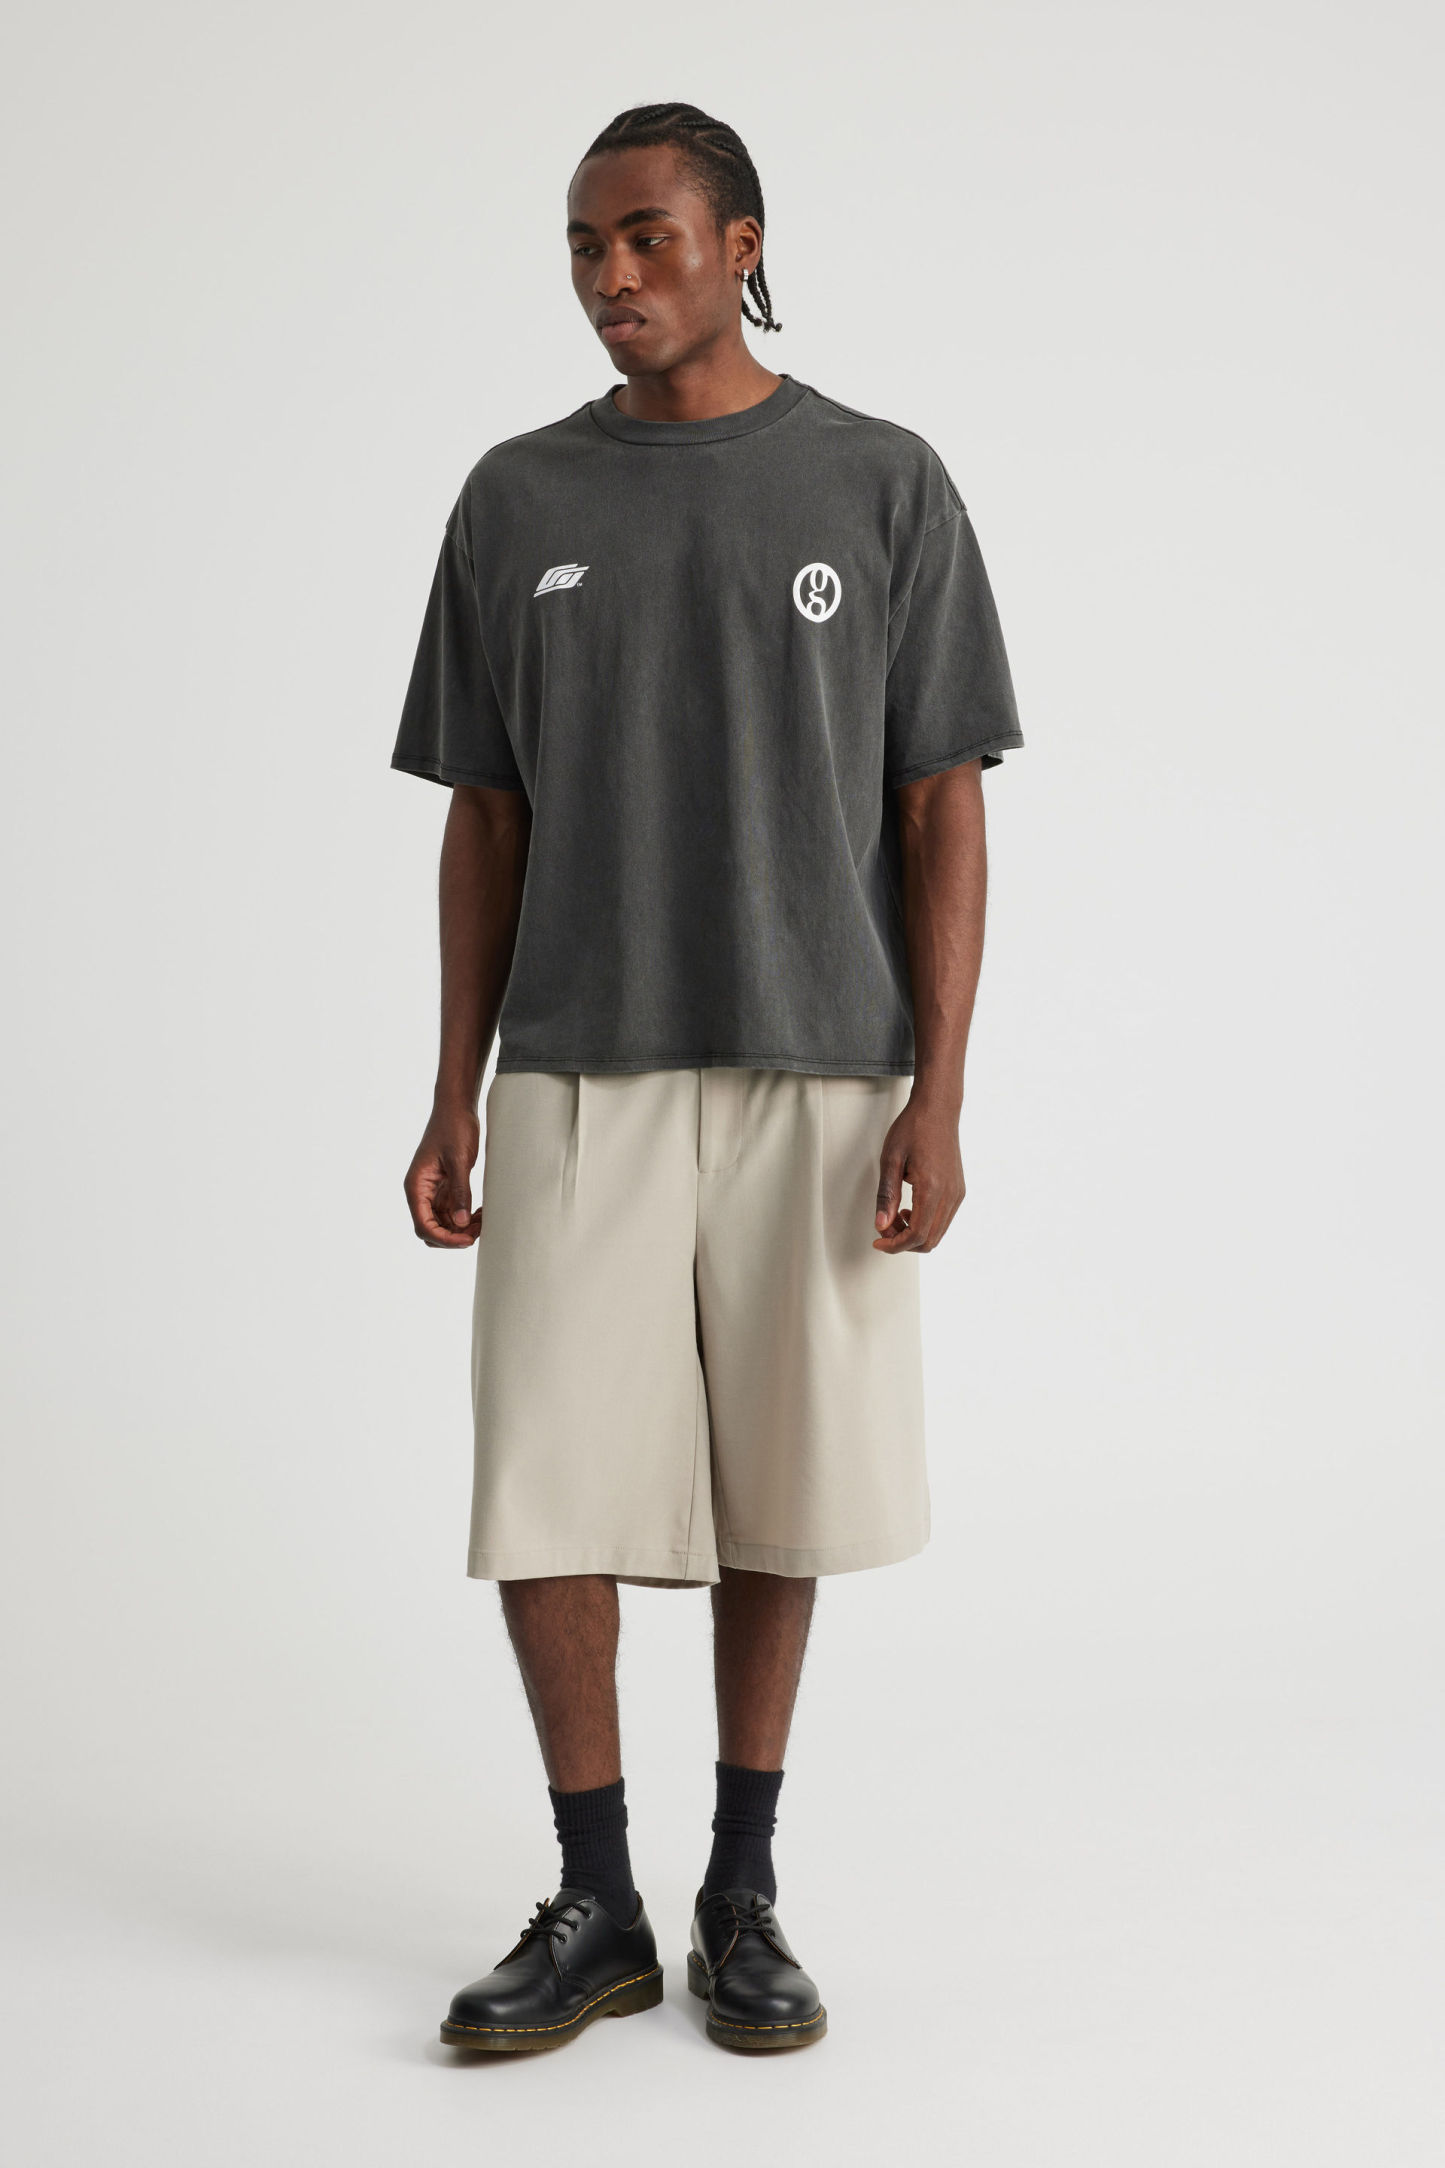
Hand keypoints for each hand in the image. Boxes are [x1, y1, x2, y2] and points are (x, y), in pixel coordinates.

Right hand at [404, 1100, 482, 1247]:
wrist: (456, 1107)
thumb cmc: (454, 1128)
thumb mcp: (458, 1160)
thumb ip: (459, 1192)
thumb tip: (460, 1224)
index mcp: (416, 1186)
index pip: (424, 1226)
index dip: (445, 1239)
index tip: (468, 1240)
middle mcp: (421, 1192)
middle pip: (431, 1230)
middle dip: (454, 1237)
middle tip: (479, 1229)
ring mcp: (433, 1192)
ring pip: (443, 1224)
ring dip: (462, 1229)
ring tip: (484, 1219)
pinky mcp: (444, 1188)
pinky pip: (452, 1213)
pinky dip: (465, 1218)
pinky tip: (481, 1212)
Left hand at [873, 1093, 964, 1253]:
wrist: (937, 1109)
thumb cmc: (914, 1128)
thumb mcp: (890, 1160)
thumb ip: (886, 1196)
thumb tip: (881, 1225)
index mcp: (932, 1188)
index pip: (917, 1234)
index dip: (895, 1245)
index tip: (879, 1242)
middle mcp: (950, 1194)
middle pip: (929, 1240)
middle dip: (903, 1242)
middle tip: (884, 1228)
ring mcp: (957, 1193)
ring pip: (938, 1233)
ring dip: (914, 1233)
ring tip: (896, 1216)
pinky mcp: (959, 1190)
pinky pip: (944, 1220)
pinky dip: (926, 1224)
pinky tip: (911, 1209)